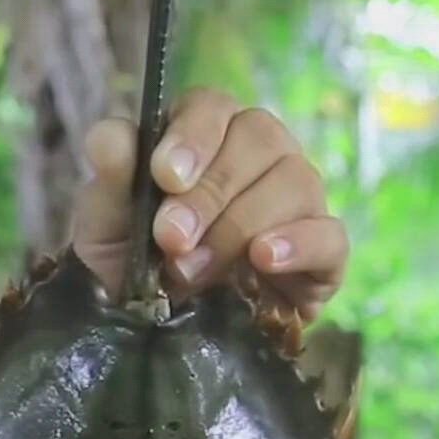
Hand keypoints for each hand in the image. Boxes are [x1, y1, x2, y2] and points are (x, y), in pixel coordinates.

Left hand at [73, 88, 345, 320]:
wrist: (148, 331)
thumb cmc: (131, 262)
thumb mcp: (107, 223)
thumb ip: (111, 177)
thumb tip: (108, 138)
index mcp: (208, 136)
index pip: (214, 107)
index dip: (193, 136)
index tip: (165, 176)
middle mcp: (261, 158)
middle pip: (260, 138)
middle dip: (209, 192)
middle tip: (169, 238)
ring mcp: (298, 204)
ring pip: (296, 181)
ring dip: (239, 225)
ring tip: (192, 270)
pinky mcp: (322, 257)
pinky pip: (330, 235)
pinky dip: (299, 243)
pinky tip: (264, 259)